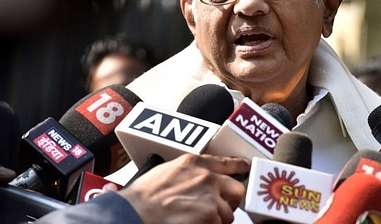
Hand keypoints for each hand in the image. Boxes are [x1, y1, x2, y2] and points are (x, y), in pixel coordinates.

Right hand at [118, 153, 250, 223]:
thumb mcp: (167, 172)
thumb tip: (198, 182)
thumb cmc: (143, 197)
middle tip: (219, 208)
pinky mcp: (211, 216)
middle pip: (236, 189)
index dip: (239, 166)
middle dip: (230, 201)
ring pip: (228, 213)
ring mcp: (211, 197)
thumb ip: (188, 174)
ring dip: (217, 219)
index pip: (226, 162)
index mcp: (194, 163)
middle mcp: (207, 177)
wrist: (134, 213)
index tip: (246, 167)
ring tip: (197, 220)